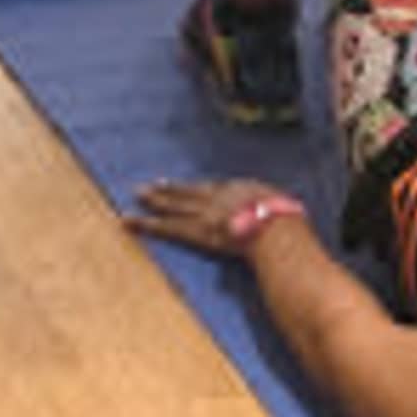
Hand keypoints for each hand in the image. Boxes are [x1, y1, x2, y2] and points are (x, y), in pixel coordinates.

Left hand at [127, 178, 303, 260]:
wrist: (276, 231)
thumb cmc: (288, 225)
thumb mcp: (286, 212)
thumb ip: (277, 214)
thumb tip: (285, 220)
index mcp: (242, 190)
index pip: (214, 189)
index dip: (198, 189)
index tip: (187, 188)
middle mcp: (220, 197)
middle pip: (191, 193)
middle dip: (171, 190)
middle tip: (150, 185)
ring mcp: (206, 213)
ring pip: (175, 205)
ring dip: (156, 200)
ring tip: (138, 195)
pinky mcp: (195, 231)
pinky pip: (166, 227)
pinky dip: (146, 224)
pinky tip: (128, 221)